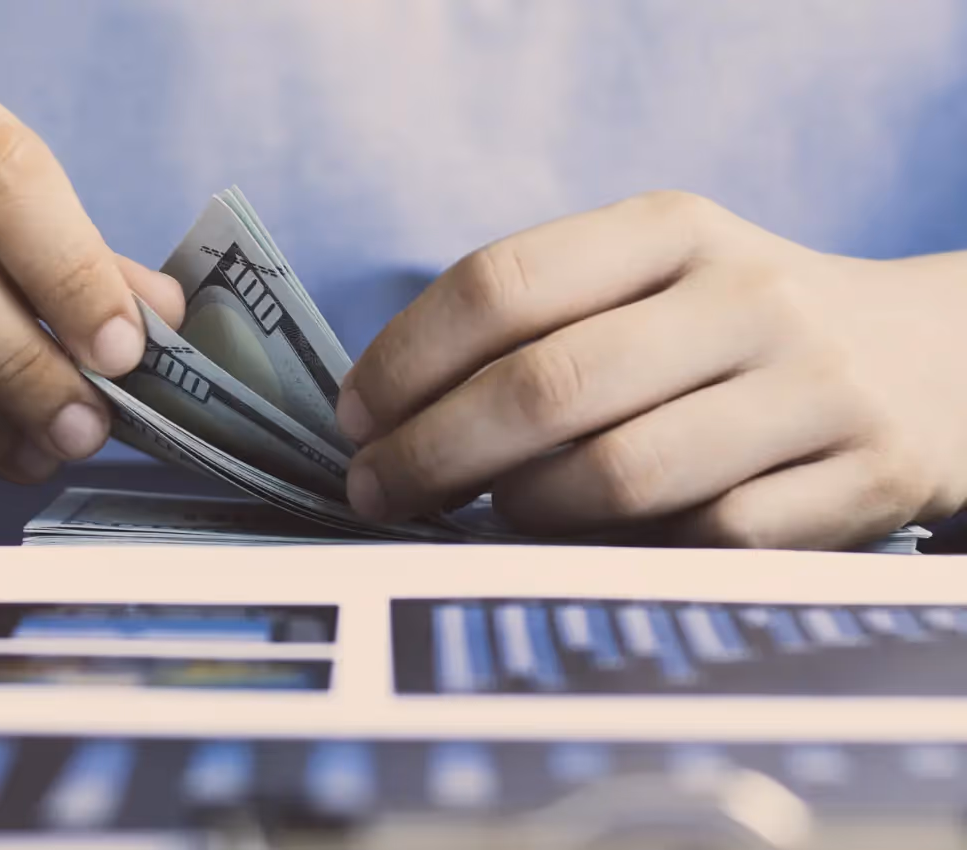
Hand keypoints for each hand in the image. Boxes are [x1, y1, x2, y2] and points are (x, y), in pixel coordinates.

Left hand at [337, 191, 966, 548]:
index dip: (406, 360)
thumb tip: (397, 413)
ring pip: (617, 477)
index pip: (503, 285)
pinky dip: (625, 554)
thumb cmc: (739, 331)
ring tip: (491, 517)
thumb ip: (543, 323)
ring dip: (522, 513)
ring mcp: (811, 389)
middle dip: (430, 453)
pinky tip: (593, 546)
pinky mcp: (859, 480)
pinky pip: (700, 543)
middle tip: (376, 491)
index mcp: (672, 230)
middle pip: (546, 387)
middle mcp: (745, 297)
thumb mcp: (655, 280)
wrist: (934, 360)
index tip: (356, 418)